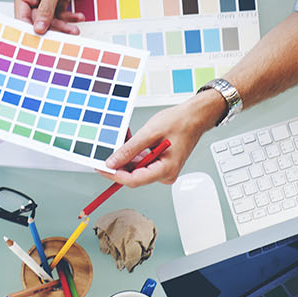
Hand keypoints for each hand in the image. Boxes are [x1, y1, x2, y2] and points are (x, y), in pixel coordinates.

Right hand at [13, 0, 88, 33]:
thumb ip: (46, 9)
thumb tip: (39, 27)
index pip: (22, 17)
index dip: (30, 29)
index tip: (39, 40)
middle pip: (38, 21)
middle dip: (53, 27)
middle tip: (64, 34)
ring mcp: (45, 0)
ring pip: (51, 20)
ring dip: (64, 24)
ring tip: (74, 27)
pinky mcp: (56, 0)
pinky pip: (61, 15)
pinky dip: (69, 17)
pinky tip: (77, 17)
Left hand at [95, 92, 225, 187]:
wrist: (195, 116)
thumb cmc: (180, 123)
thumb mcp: (150, 134)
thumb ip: (130, 150)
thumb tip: (113, 162)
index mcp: (166, 170)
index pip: (134, 180)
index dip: (115, 175)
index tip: (102, 168)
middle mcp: (165, 174)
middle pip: (134, 175)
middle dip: (119, 163)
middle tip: (107, 150)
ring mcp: (163, 169)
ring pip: (137, 168)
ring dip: (127, 156)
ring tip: (122, 139)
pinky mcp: (161, 164)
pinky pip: (143, 162)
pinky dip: (134, 152)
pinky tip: (130, 140)